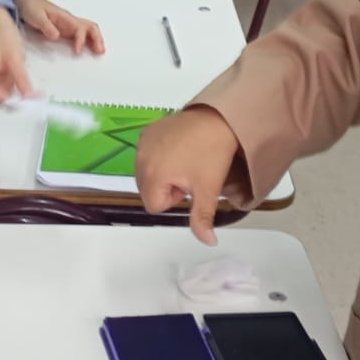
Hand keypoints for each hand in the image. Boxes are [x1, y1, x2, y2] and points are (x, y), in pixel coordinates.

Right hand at [0, 7, 32, 101]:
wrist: (0, 27)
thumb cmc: (5, 38)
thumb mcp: (16, 58)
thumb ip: (21, 78)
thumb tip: (28, 97)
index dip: (10, 101)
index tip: (27, 102)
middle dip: (14, 100)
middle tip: (34, 98)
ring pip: (2, 96)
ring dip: (16, 96)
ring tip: (33, 91)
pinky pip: (5, 91)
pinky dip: (16, 90)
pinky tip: (27, 85)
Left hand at [14, 0, 105, 54]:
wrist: (25, 0)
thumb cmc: (30, 6)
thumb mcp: (36, 16)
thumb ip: (46, 26)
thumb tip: (57, 36)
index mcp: (64, 17)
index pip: (79, 28)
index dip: (80, 40)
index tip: (77, 51)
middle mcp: (69, 20)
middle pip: (90, 27)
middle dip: (97, 38)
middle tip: (100, 51)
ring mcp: (68, 24)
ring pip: (88, 30)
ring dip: (95, 39)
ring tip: (99, 51)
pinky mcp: (64, 29)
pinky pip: (81, 33)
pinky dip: (88, 40)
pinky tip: (89, 47)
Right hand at [135, 106, 243, 245]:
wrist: (218, 117)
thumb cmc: (212, 154)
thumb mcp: (208, 189)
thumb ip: (202, 218)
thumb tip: (208, 242)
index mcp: (152, 176)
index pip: (154, 205)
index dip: (174, 199)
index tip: (190, 185)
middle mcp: (140, 160)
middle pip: (147, 190)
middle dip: (166, 187)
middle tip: (189, 173)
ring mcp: (142, 143)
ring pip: (147, 172)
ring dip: (162, 172)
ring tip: (185, 160)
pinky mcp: (147, 131)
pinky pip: (147, 154)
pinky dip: (158, 156)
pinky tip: (178, 147)